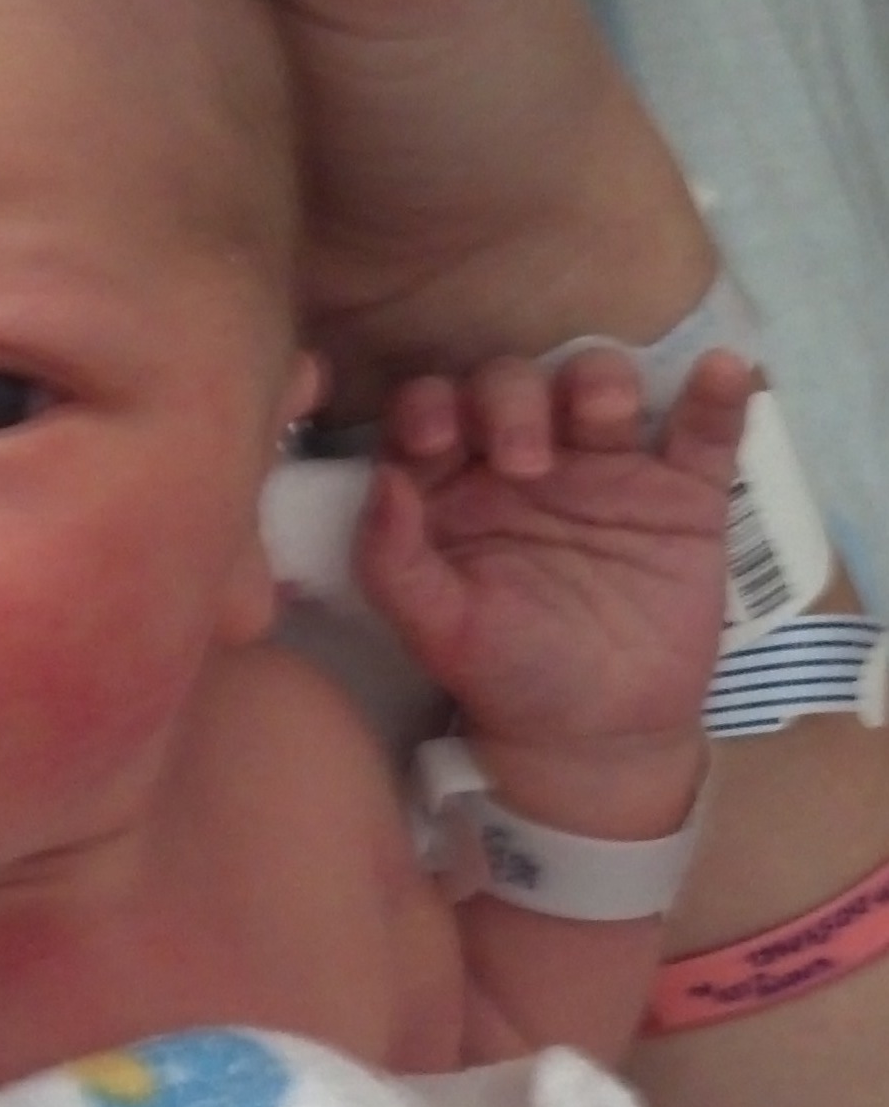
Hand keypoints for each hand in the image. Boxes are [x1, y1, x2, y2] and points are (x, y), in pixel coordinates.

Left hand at [358, 349, 749, 832]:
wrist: (599, 735)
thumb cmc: (505, 673)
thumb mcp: (438, 628)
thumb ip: (392, 561)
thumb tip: (384, 480)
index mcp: (455, 483)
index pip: (433, 412)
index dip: (429, 406)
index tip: (434, 437)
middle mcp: (527, 459)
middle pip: (514, 386)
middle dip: (513, 401)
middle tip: (526, 461)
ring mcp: (608, 469)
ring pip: (601, 387)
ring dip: (600, 381)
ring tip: (604, 415)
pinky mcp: (683, 494)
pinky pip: (704, 432)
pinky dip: (718, 396)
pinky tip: (722, 371)